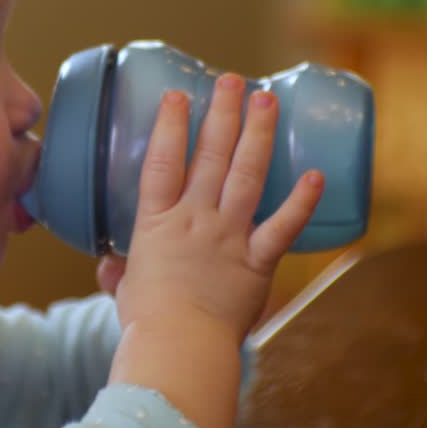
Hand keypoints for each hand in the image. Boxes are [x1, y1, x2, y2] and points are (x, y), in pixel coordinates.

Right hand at [112, 74, 323, 339]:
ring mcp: (228, 236)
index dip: (172, 125)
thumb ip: (119, 274)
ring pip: (247, 175)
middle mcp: (194, 219)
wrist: (178, 347)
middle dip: (223, 113)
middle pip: (211, 155)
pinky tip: (316, 174)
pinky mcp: (257, 261)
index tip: (180, 95)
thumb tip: (110, 271)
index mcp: (157, 222)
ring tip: (267, 100)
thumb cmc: (147, 321)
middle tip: (233, 80)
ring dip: (259, 134)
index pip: (163, 161)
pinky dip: (302, 201)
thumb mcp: (124, 290)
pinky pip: (284, 226)